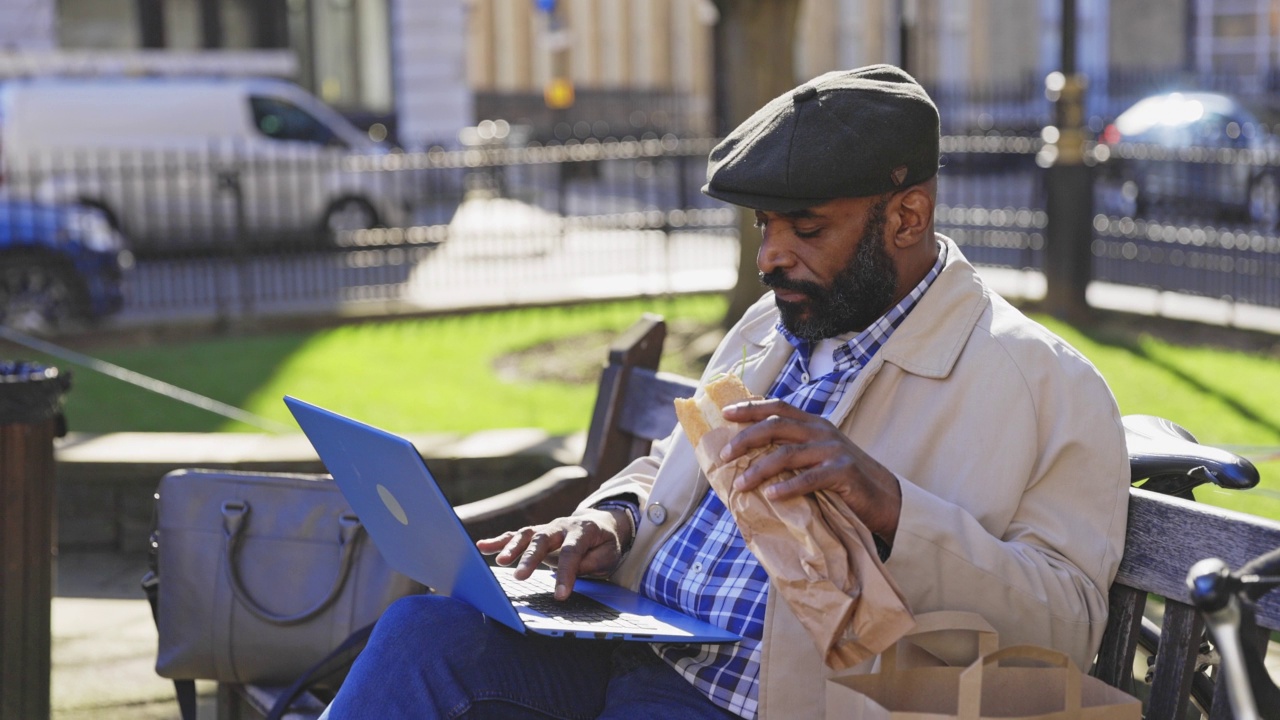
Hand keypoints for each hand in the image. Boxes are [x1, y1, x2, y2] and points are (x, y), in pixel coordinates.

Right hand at [475, 509, 630, 599]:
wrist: (600, 524)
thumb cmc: (604, 543)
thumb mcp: (609, 555)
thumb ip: (592, 562)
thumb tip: (571, 572)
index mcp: (583, 530)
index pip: (572, 553)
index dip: (566, 574)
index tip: (560, 596)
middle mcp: (561, 526)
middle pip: (543, 540)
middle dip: (530, 558)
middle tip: (520, 577)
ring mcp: (546, 528)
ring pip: (526, 535)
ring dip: (512, 548)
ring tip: (501, 562)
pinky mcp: (536, 533)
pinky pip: (516, 535)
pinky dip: (499, 541)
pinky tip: (482, 547)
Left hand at [719, 399, 901, 541]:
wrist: (885, 496)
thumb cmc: (842, 479)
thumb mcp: (817, 456)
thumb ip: (792, 451)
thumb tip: (749, 459)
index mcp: (813, 424)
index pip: (777, 408)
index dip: (750, 408)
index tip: (724, 413)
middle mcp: (821, 431)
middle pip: (776, 426)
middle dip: (746, 438)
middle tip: (724, 455)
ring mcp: (833, 450)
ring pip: (787, 453)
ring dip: (759, 469)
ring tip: (740, 485)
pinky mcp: (844, 472)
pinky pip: (810, 478)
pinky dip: (789, 487)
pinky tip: (771, 495)